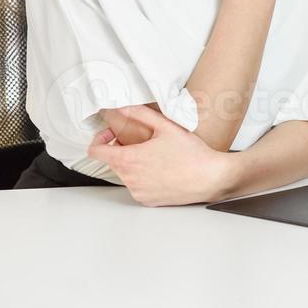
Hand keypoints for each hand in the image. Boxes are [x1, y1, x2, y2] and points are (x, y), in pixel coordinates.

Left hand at [86, 105, 233, 206]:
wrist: (211, 178)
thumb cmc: (192, 154)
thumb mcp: (167, 126)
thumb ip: (141, 114)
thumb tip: (123, 107)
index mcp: (129, 160)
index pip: (96, 151)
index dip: (100, 139)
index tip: (113, 135)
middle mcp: (129, 179)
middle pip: (113, 162)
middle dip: (124, 150)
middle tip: (145, 143)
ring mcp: (138, 192)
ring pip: (127, 174)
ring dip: (136, 165)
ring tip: (159, 158)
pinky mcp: (147, 200)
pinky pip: (138, 187)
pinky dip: (146, 179)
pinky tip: (164, 171)